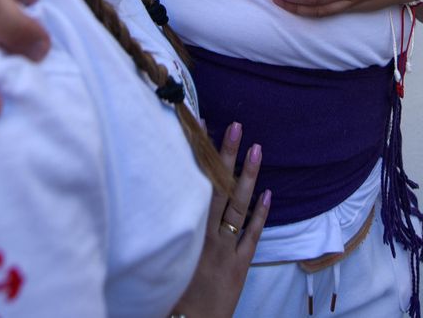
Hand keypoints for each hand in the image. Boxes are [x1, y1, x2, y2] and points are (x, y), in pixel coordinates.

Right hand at [172, 122, 270, 317]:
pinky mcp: (239, 266)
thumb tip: (154, 200)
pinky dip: (261, 214)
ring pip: (238, 206)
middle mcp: (205, 236)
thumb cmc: (167, 295)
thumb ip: (162, 230)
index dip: (198, 156)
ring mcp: (225, 250)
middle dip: (226, 156)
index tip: (201, 128)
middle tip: (236, 127)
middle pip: (218, 188)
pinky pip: (252, 235)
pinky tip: (269, 193)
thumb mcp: (161, 256)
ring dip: (248, 177)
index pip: (193, 185)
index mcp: (184, 231)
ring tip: (257, 149)